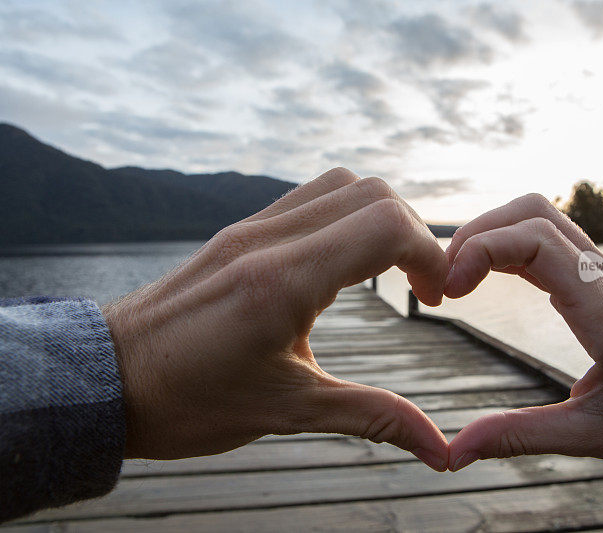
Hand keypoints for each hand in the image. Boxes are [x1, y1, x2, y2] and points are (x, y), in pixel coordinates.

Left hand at [102, 168, 449, 470]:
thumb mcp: (288, 411)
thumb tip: (439, 450)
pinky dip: (344, 216)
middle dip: (414, 234)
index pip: (384, 225)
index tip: (435, 296)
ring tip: (387, 270)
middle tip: (419, 285)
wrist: (108, 380)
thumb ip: (373, 417)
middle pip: (373, 193)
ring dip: (379, 218)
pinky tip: (343, 263)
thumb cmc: (189, 400)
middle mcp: (268, 241)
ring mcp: (250, 228)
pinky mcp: (239, 231)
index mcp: (283, 282)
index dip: (430, 254)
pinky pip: (307, 198)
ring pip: (341, 185)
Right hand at [443, 193, 602, 470]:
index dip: (482, 251)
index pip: (537, 240)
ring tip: (457, 277)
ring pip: (538, 216)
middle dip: (476, 235)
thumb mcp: (590, 437)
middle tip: (444, 282)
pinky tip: (486, 277)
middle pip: (532, 213)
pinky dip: (506, 245)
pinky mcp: (594, 277)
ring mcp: (601, 272)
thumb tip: (454, 452)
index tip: (450, 292)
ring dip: (490, 234)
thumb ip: (519, 436)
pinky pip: (545, 238)